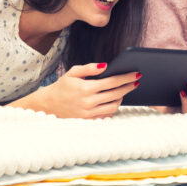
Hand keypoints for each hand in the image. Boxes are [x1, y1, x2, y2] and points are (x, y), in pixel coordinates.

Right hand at [9, 63, 138, 118]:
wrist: (49, 105)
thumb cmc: (62, 86)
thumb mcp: (73, 72)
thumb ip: (89, 68)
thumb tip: (106, 65)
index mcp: (85, 88)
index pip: (112, 82)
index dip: (126, 78)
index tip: (135, 73)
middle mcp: (89, 102)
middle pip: (116, 94)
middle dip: (129, 86)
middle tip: (137, 80)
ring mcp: (89, 113)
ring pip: (114, 105)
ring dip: (122, 97)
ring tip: (126, 89)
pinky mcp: (89, 120)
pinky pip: (107, 114)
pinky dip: (114, 106)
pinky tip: (116, 99)